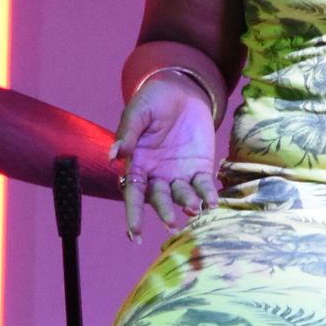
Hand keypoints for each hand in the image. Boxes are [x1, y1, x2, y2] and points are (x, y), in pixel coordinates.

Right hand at [111, 71, 219, 240]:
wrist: (182, 91)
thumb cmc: (153, 101)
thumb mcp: (138, 112)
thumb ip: (128, 134)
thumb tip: (113, 156)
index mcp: (137, 165)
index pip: (132, 194)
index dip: (133, 214)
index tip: (135, 234)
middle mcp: (157, 175)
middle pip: (159, 199)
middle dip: (164, 212)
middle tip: (171, 222)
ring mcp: (179, 174)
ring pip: (182, 195)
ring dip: (187, 204)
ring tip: (194, 208)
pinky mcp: (200, 168)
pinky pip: (204, 186)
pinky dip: (208, 195)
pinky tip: (212, 202)